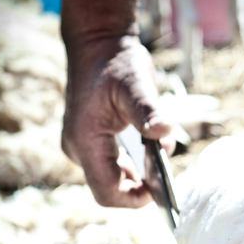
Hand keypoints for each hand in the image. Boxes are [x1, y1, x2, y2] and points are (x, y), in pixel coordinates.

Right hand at [62, 34, 172, 206]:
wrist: (98, 43)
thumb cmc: (116, 62)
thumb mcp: (136, 83)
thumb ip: (148, 111)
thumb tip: (164, 131)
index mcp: (85, 140)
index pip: (106, 191)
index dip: (133, 200)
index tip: (160, 193)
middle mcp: (78, 149)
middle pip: (110, 188)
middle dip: (140, 185)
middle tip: (164, 169)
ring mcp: (83, 147)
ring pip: (113, 178)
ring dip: (140, 173)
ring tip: (158, 150)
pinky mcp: (91, 142)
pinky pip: (113, 165)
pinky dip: (135, 162)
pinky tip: (150, 145)